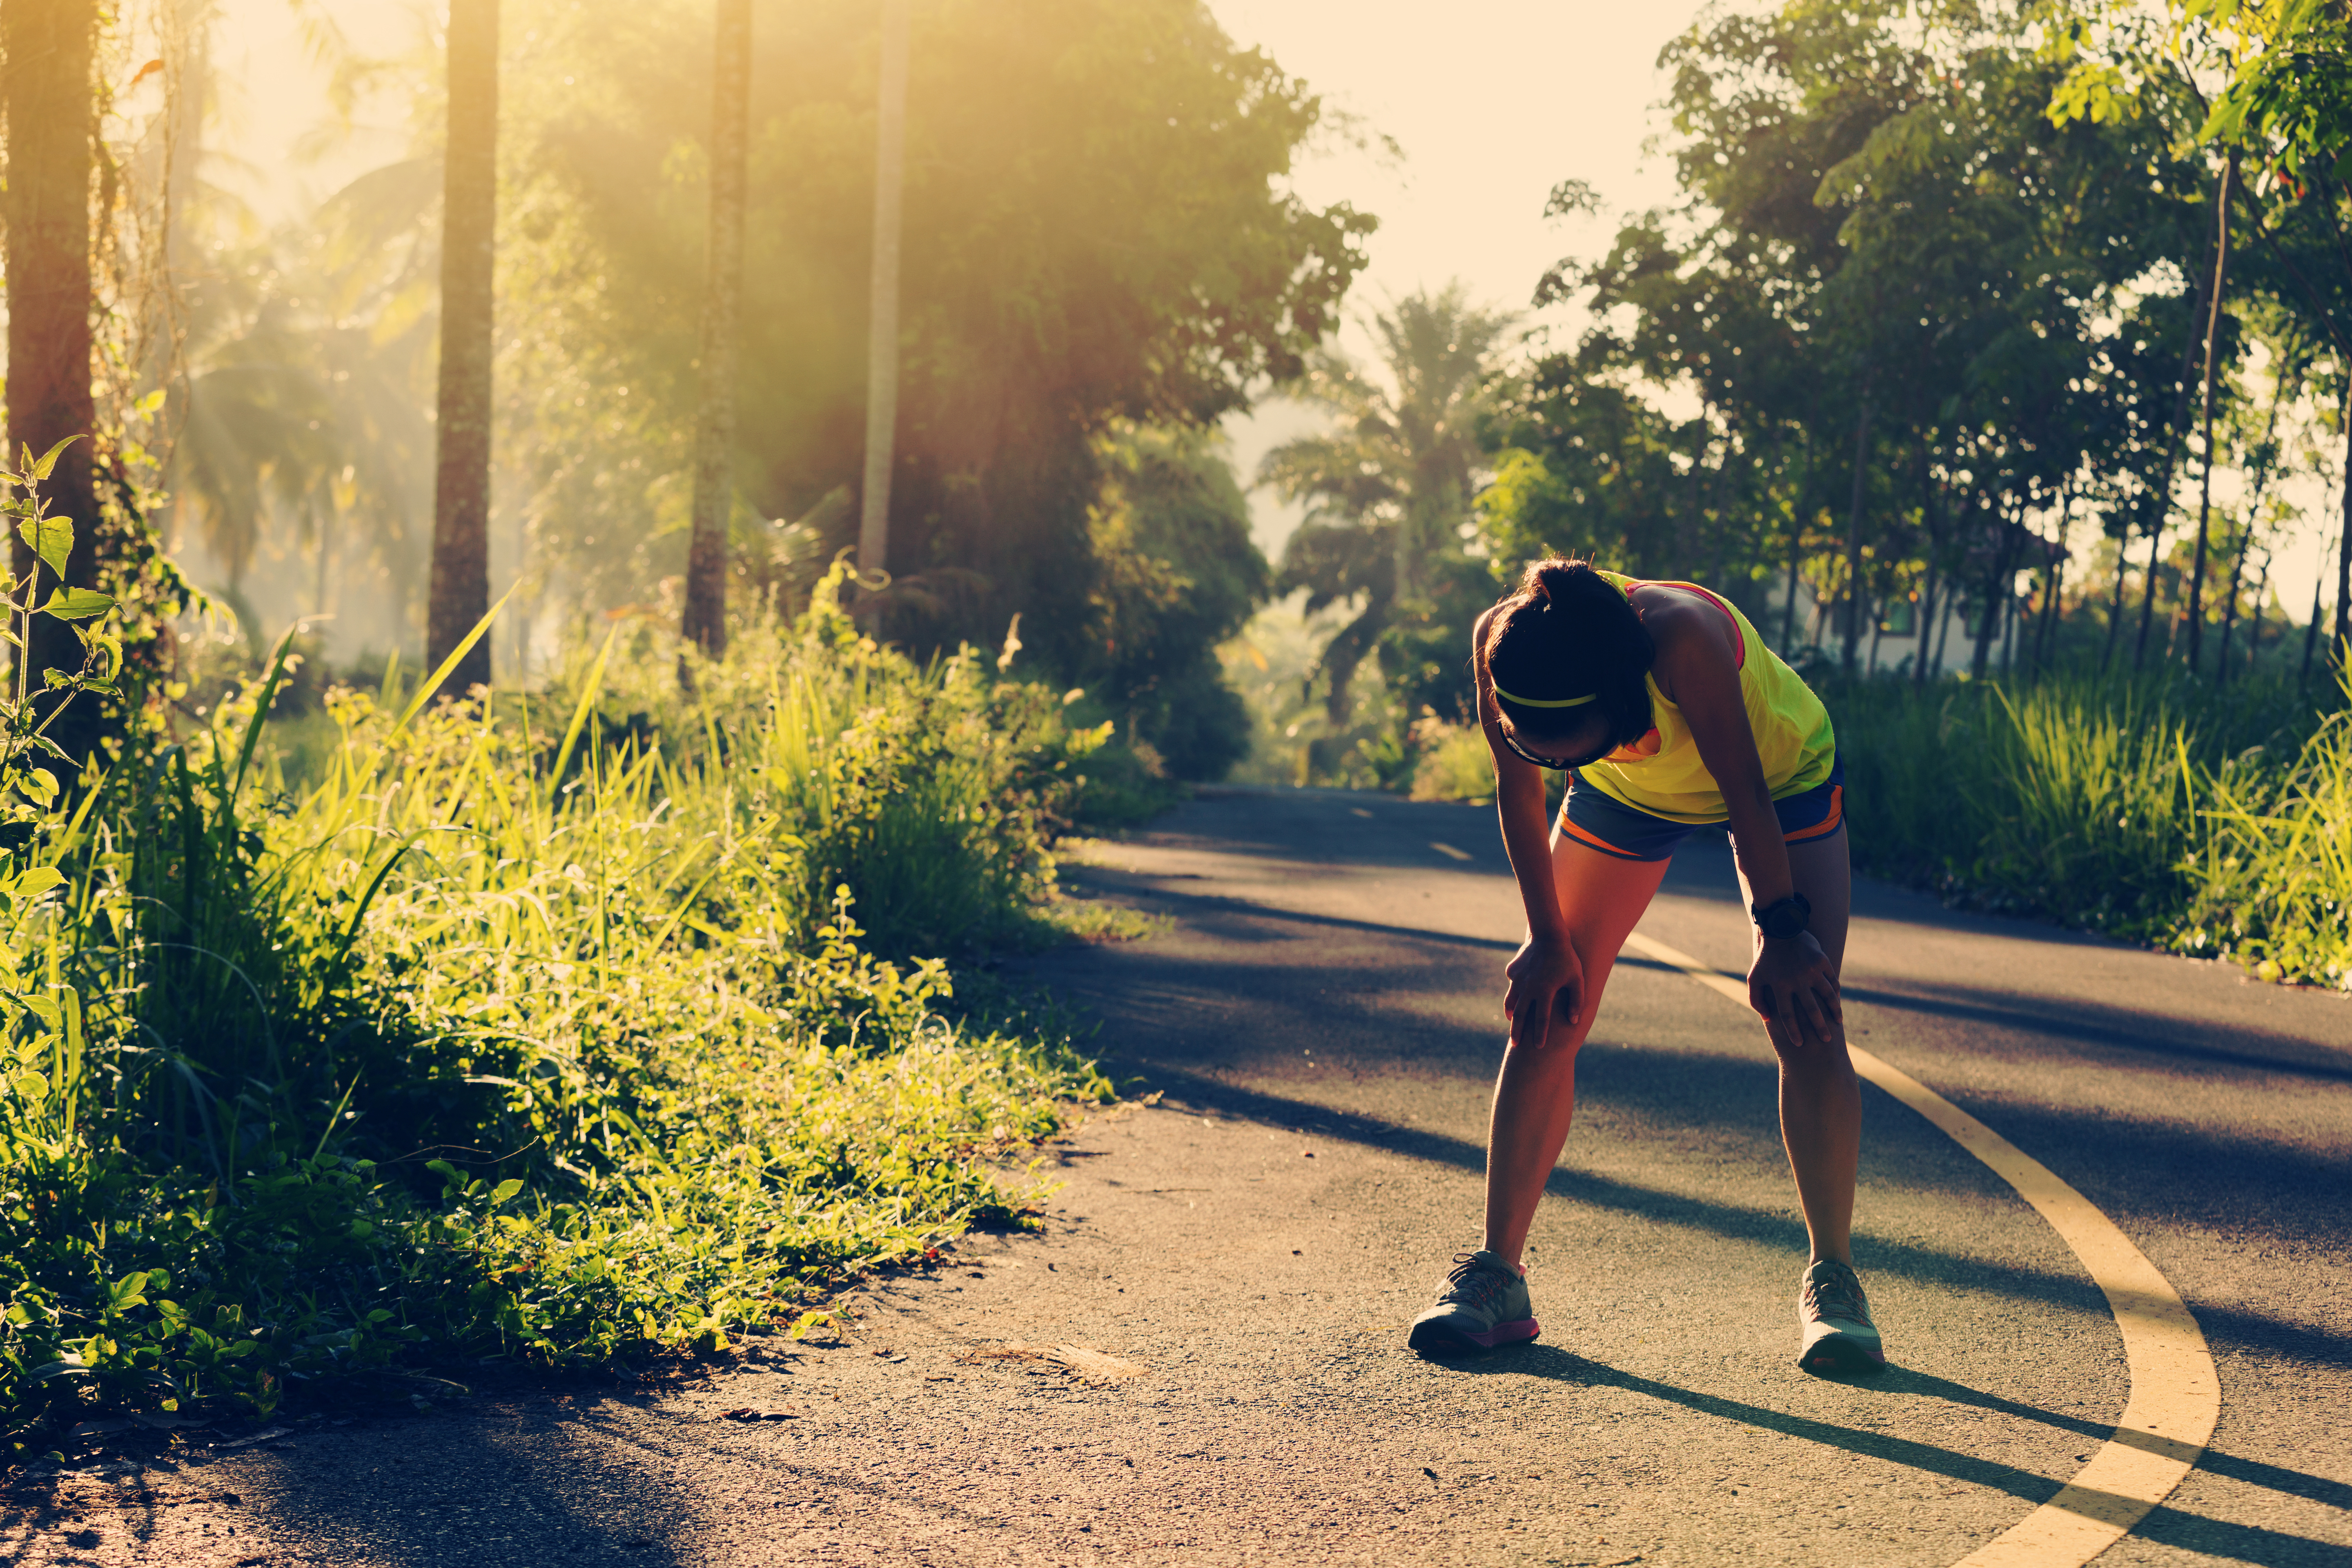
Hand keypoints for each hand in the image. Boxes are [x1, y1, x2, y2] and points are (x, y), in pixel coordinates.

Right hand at [1504, 936, 1583, 1051]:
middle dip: (1517, 1032)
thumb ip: (1576, 1001)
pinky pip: (1512, 985)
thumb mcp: (1577, 980)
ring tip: (1511, 1022)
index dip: (1540, 1035)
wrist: (1548, 934)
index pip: (1541, 1019)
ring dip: (1511, 1014)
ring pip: (1510, 1001)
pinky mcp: (1512, 971)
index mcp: (1544, 992)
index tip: (1539, 1047)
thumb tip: (1574, 1021)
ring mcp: (1517, 980)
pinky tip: (1518, 993)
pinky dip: (1514, 991)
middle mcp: (1528, 988)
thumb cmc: (1567, 958)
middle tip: (1516, 1044)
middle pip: (1520, 1016)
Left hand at [1748, 931, 1842, 1048]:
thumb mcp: (1754, 978)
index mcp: (1779, 986)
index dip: (1794, 1031)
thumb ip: (1757, 1000)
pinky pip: (1832, 981)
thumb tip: (1767, 1019)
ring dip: (1834, 1011)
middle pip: (1811, 1010)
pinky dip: (1835, 992)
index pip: (1787, 1015)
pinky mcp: (1822, 961)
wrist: (1779, 928)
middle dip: (1819, 1027)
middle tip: (1826, 1040)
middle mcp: (1796, 980)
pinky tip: (1837, 1002)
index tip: (1800, 1043)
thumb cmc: (1765, 958)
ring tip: (1837, 1022)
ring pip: (1827, 996)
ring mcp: (1811, 971)